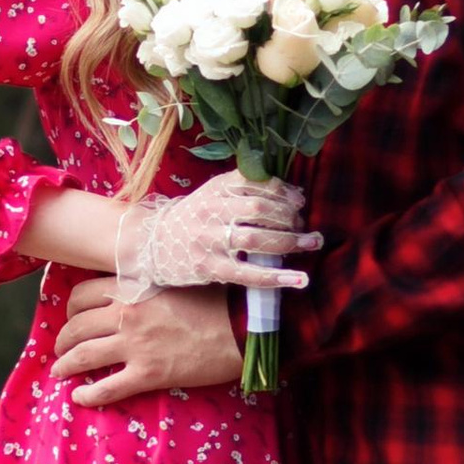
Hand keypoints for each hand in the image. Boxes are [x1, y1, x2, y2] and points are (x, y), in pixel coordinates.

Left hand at [53, 277, 242, 408]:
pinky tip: (79, 397)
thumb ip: (147, 286)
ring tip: (60, 371)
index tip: (73, 318)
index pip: (82, 295)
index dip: (72, 309)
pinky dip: (88, 394)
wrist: (243, 325)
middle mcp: (126, 315)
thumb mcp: (175, 281)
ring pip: (83, 356)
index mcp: (132, 288)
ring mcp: (135, 345)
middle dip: (63, 340)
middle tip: (62, 348)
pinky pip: (107, 387)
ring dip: (65, 365)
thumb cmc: (216, 300)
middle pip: (76, 327)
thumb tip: (133, 291)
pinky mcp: (148, 374)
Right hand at [115, 169, 316, 296]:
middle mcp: (211, 211)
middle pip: (259, 209)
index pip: (255, 183)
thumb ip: (244, 189)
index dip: (283, 191)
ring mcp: (209, 241)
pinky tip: (299, 280)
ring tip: (312, 243)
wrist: (151, 244)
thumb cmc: (191, 219)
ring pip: (256, 238)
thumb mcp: (212, 195)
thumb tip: (292, 194)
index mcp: (214, 190)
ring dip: (290, 241)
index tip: (299, 200)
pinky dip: (276, 277)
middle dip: (289, 217)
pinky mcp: (209, 268)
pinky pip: (248, 273)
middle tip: (305, 225)